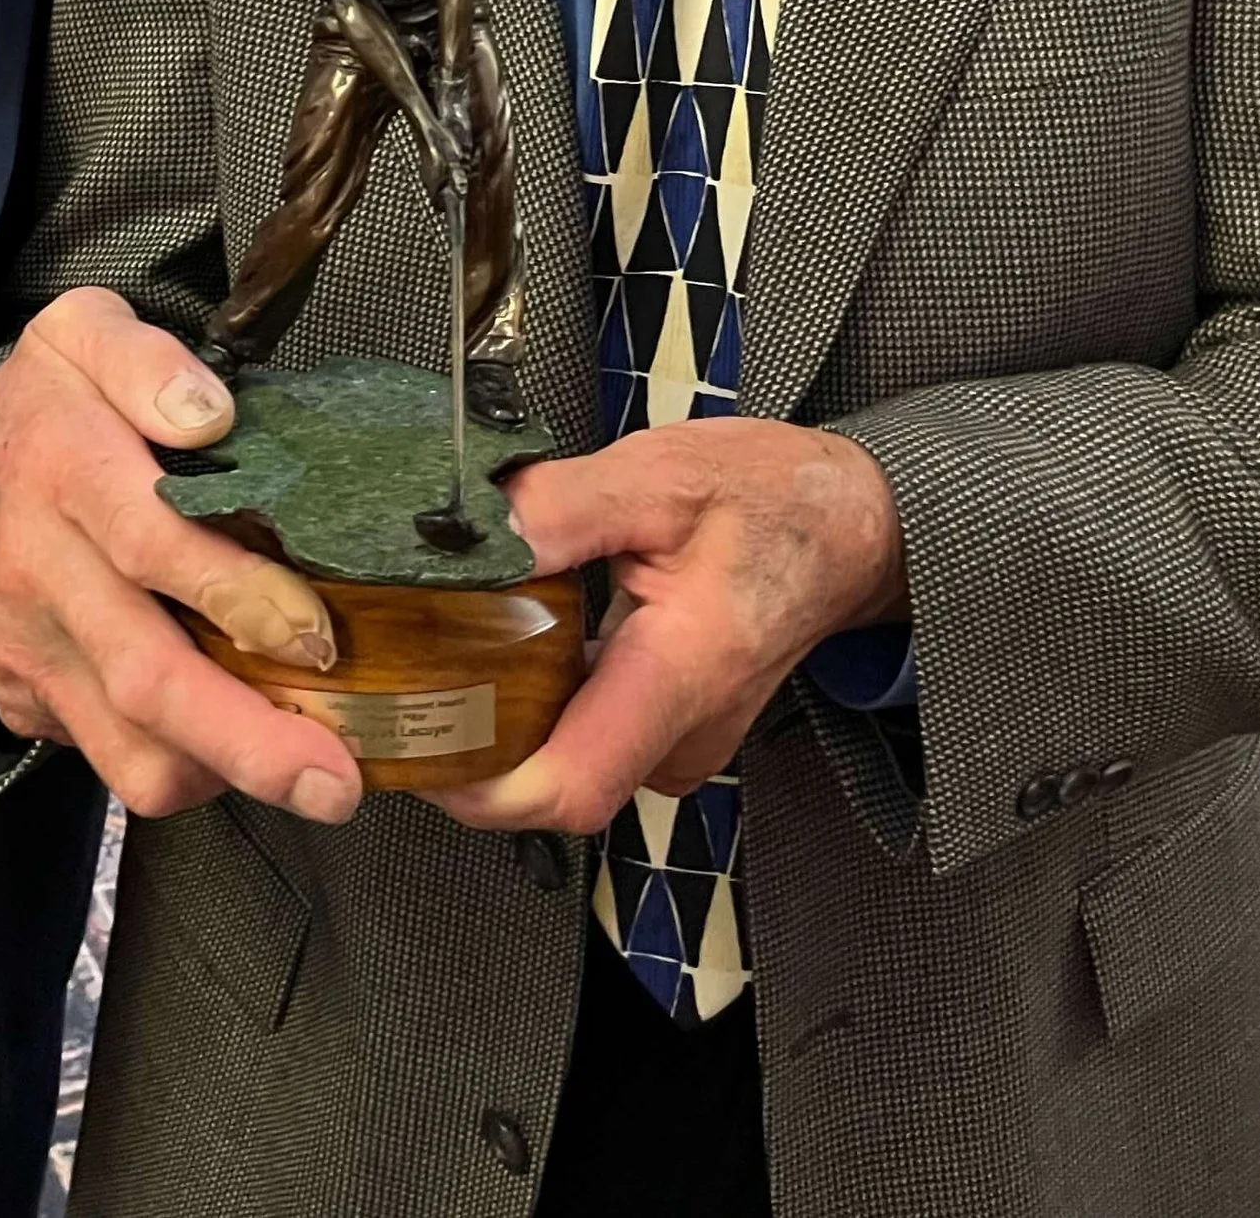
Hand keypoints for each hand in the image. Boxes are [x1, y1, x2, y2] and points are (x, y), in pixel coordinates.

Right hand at [0, 288, 365, 826]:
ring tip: (301, 767)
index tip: (316, 634)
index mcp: (63, 470)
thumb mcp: (83, 334)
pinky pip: (103, 758)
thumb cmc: (40, 402)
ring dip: (219, 774)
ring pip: (123, 748)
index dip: (239, 596)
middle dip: (247, 741)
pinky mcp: (24, 698)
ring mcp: (27, 648)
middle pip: (145, 677)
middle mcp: (39, 573)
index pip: (153, 545)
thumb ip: (147, 361)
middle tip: (335, 781)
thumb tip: (209, 414)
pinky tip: (228, 738)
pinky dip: (176, 766)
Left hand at [440, 418, 907, 835]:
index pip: (571, 786)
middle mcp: (684, 733)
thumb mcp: (659, 473)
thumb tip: (473, 539)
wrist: (851, 527)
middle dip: (473, 740)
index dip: (479, 786)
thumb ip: (562, 506)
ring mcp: (682, 744)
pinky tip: (518, 646)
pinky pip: (592, 739)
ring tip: (457, 646)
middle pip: (553, 782)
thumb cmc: (771, 499)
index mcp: (681, 672)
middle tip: (408, 672)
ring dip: (507, 717)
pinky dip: (543, 704)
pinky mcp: (675, 735)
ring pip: (569, 760)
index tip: (416, 747)